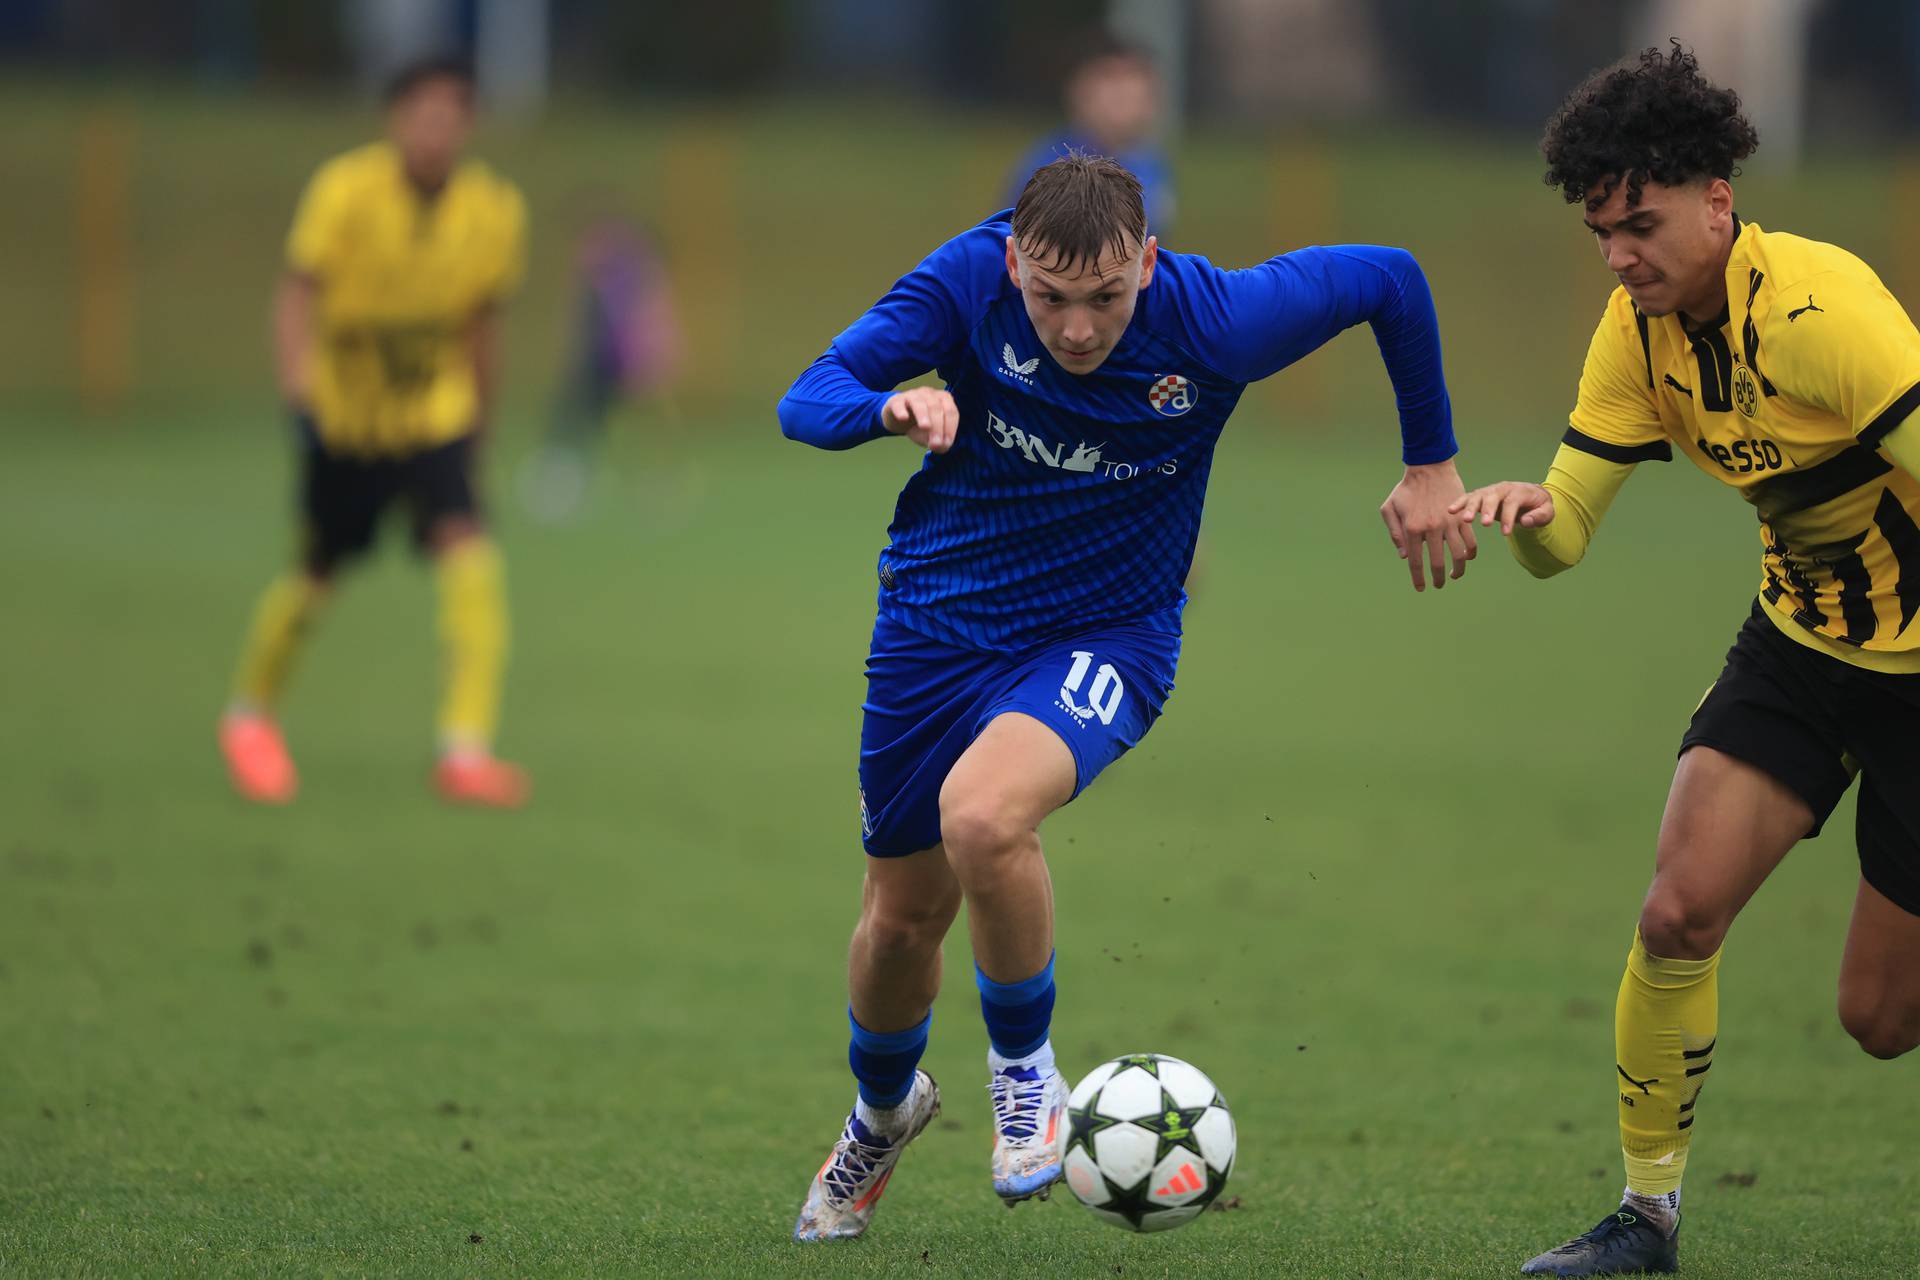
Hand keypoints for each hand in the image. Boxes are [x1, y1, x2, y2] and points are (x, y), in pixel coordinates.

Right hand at [881, 387, 958, 452]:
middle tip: (936, 443)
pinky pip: (899, 404)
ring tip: (925, 427)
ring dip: (923, 415)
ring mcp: (912, 395)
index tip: (946, 443)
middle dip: (938, 426)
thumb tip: (941, 447)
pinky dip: (901, 410)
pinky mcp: (896, 401)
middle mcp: (929, 394)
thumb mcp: (932, 436)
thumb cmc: (920, 425)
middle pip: (936, 407)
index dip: (950, 427)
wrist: (898, 419)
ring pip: (919, 403)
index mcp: (943, 399)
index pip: (951, 411)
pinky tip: (903, 418)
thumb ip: (940, 442)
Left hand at [1380, 458, 1476, 591]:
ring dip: (1458, 569)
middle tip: (1438, 585)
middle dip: (1438, 578)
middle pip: (1438, 563)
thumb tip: (1404, 557)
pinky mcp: (1462, 517)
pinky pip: (1470, 540)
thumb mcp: (1389, 508)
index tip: (1421, 588)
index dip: (1418, 578)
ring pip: (1459, 555)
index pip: (1415, 561)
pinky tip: (1467, 558)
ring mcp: (1449, 523)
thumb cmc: (1405, 489)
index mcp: (1412, 529)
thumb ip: (1394, 533)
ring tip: (1454, 575)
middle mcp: (1431, 528)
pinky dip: (1471, 553)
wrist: (1428, 468)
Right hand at [1448, 482, 1555, 534]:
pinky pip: (1468, 498)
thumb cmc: (1538, 506)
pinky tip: (1450, 511)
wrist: (1531, 495)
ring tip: (1465, 519)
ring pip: (1478, 496)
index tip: (1506, 533)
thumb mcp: (1547, 511)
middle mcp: (1502, 488)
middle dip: (1488, 510)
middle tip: (1485, 524)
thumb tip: (1525, 522)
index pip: (1512, 503)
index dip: (1509, 517)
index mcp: (1519, 491)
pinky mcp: (1480, 496)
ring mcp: (1489, 491)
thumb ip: (1539, 517)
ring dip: (1470, 507)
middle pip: (1493, 497)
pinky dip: (1459, 503)